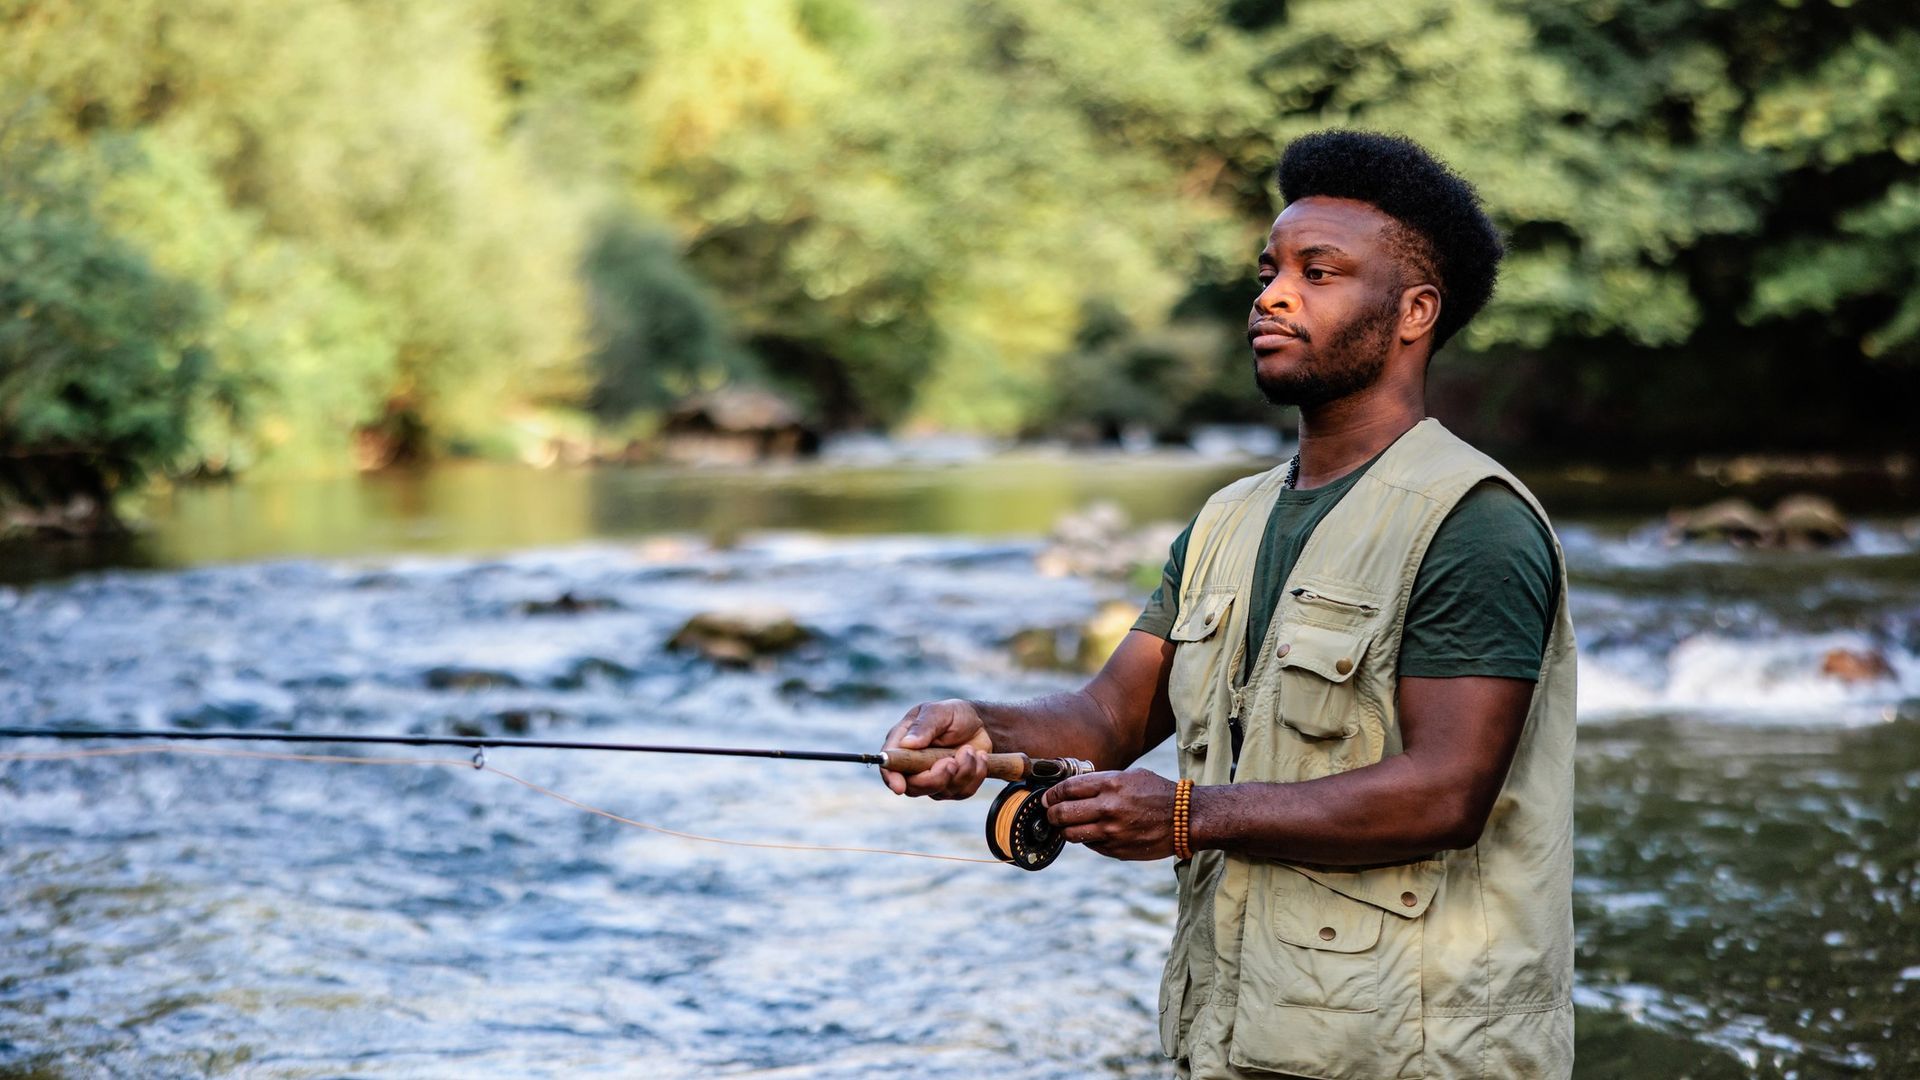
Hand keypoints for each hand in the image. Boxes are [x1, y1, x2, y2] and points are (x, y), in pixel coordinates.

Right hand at [880, 699, 993, 798]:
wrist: (980, 725)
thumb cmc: (954, 715)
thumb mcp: (939, 712)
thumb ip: (924, 726)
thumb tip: (907, 744)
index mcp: (903, 744)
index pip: (890, 767)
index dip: (892, 778)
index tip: (900, 786)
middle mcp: (914, 766)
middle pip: (914, 787)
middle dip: (936, 778)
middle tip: (952, 761)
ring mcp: (933, 779)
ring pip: (942, 791)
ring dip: (962, 771)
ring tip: (971, 750)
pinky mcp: (953, 787)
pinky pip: (962, 792)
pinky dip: (975, 775)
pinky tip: (980, 757)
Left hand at [1042, 769, 1176, 860]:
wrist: (1186, 819)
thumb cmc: (1158, 793)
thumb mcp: (1130, 776)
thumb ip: (1102, 782)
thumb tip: (1073, 789)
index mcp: (1110, 784)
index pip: (1066, 789)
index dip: (1051, 794)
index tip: (1047, 798)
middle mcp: (1107, 808)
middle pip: (1061, 813)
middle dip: (1051, 814)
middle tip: (1050, 813)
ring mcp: (1111, 832)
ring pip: (1070, 834)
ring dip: (1065, 830)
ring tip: (1068, 825)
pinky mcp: (1116, 850)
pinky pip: (1090, 845)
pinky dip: (1086, 839)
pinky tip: (1093, 832)